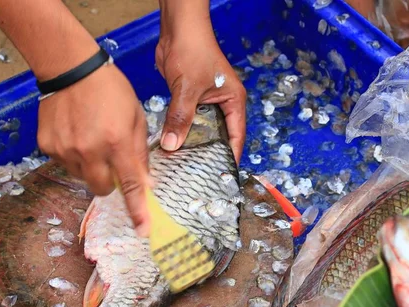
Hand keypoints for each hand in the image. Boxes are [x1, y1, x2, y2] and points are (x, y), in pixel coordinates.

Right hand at [37, 64, 151, 236]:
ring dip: (90, 167)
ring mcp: (66, 149)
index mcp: (117, 142)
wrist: (71, 68)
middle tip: (110, 160)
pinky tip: (75, 134)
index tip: (142, 230)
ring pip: (82, 178)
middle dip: (110, 181)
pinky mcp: (47, 146)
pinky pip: (64, 164)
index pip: (131, 184)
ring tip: (90, 139)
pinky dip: (72, 156)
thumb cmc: (111, 90)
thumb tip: (144, 183)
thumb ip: (139, 152)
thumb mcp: (136, 117)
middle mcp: (90, 150)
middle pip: (102, 188)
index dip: (137, 210)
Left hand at [155, 5, 246, 163]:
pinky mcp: (190, 100)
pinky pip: (187, 122)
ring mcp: (206, 103)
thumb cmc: (193, 50)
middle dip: (207, 153)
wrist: (177, 29)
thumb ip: (181, 116)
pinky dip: (180, 132)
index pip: (236, 137)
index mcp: (233, 102)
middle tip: (196, 175)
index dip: (230, 157)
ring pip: (200, 131)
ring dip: (191, 144)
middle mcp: (222, 105)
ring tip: (182, 165)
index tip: (221, 175)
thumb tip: (172, 144)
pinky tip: (171, 146)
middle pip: (218, 136)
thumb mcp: (187, 88)